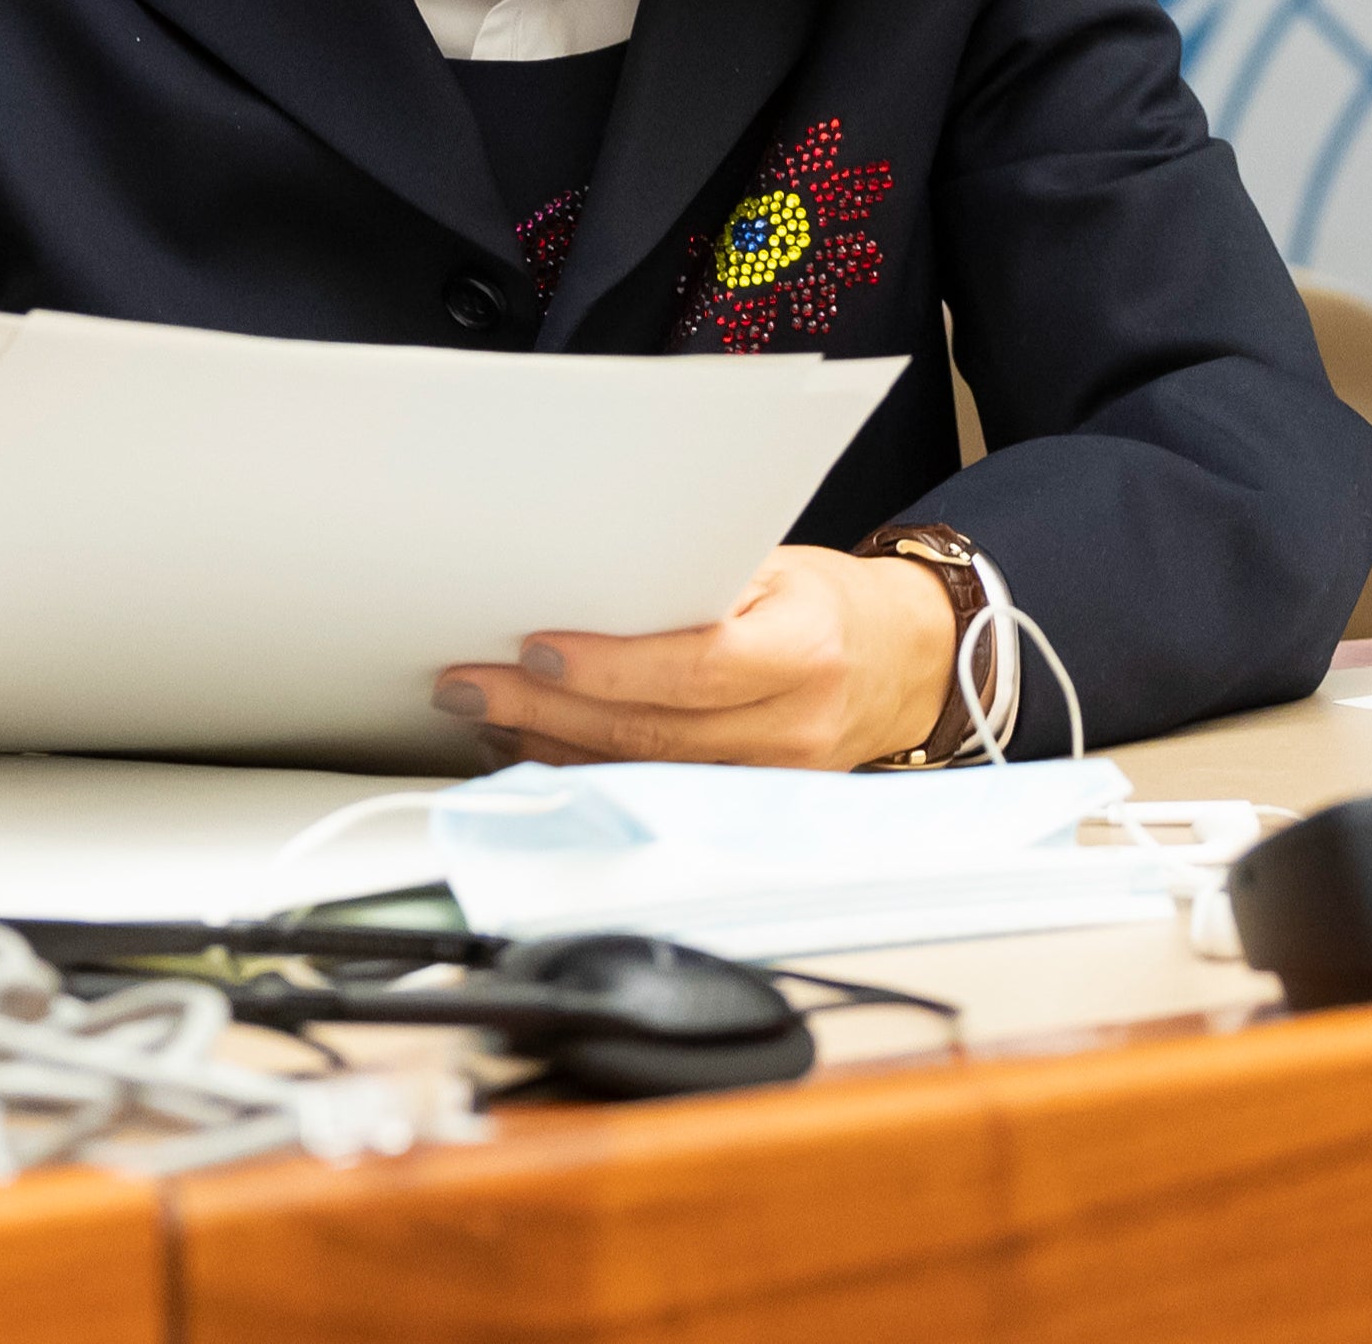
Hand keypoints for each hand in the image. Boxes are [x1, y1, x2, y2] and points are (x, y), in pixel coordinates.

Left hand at [432, 545, 958, 768]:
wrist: (902, 663)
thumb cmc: (827, 603)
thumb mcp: (777, 567)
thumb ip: (698, 582)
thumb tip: (587, 581)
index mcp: (804, 648)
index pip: (694, 668)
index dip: (609, 665)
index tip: (537, 649)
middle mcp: (793, 725)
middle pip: (651, 730)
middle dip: (545, 708)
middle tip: (469, 684)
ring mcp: (774, 778)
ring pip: (642, 773)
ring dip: (551, 745)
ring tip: (484, 712)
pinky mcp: (750, 805)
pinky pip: (655, 791)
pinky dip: (588, 769)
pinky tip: (538, 745)